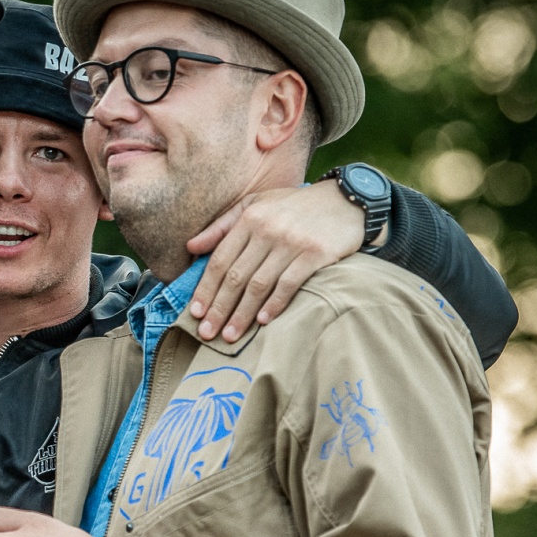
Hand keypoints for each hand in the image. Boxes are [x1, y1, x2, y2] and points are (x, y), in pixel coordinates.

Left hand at [182, 178, 365, 342]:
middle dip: (219, 308)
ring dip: (242, 314)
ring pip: (259, 285)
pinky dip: (274, 305)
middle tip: (207, 333)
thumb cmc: (294, 207)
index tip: (195, 313)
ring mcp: (292, 242)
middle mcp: (267, 229)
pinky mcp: (315, 253)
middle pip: (236, 277)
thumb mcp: (256, 204)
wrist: (345, 200)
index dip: (206, 289)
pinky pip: (289, 284)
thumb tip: (190, 247)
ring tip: (230, 336)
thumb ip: (223, 225)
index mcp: (250, 218)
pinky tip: (262, 322)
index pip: (220, 260)